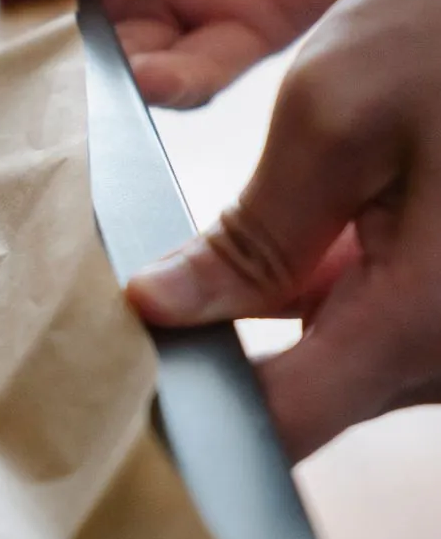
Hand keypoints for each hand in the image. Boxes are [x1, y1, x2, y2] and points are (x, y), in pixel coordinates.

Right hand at [0, 0, 440, 107]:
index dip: (15, 24)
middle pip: (78, 47)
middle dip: (55, 73)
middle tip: (26, 93)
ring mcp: (192, 9)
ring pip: (132, 73)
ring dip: (107, 89)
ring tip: (84, 91)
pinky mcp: (254, 30)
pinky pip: (203, 74)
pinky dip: (171, 86)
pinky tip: (144, 81)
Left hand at [126, 0, 440, 459]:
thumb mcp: (338, 113)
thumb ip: (247, 234)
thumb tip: (159, 308)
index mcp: (424, 320)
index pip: (282, 424)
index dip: (195, 411)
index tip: (127, 382)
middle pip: (305, 398)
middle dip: (228, 352)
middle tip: (161, 295)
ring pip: (336, 363)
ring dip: (281, 316)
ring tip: (239, 250)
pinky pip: (373, 328)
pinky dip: (328, 292)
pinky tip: (314, 235)